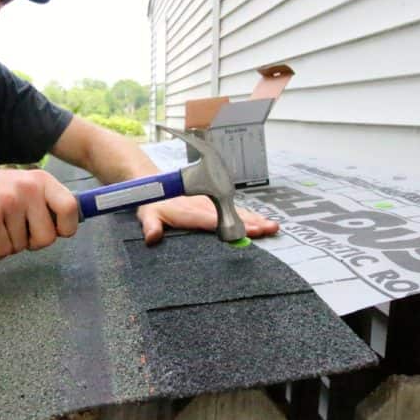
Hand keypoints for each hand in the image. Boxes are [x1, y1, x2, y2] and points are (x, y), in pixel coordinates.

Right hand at [0, 167, 78, 259]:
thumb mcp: (22, 187)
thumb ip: (44, 203)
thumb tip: (69, 226)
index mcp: (40, 180)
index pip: (70, 208)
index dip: (64, 228)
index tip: (52, 232)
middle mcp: (27, 188)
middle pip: (47, 237)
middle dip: (31, 243)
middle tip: (14, 231)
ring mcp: (8, 201)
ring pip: (22, 246)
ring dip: (7, 244)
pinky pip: (2, 250)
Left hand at [136, 195, 278, 245]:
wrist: (156, 182)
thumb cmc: (152, 202)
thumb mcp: (146, 214)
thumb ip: (150, 226)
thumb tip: (152, 237)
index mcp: (190, 211)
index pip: (215, 220)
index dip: (232, 225)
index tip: (250, 230)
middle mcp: (204, 205)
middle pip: (232, 214)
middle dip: (253, 222)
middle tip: (271, 229)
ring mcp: (211, 202)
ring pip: (236, 210)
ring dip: (255, 218)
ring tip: (272, 226)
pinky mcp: (214, 201)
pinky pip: (233, 208)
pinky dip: (248, 214)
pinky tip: (261, 221)